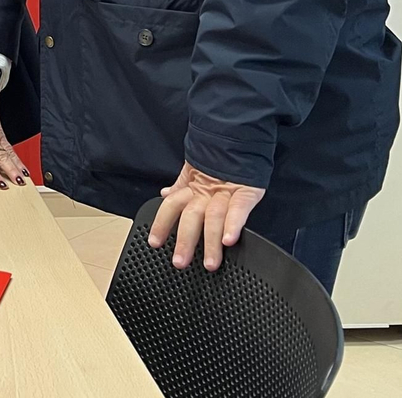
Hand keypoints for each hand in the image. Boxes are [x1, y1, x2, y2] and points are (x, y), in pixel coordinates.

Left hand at [149, 162, 266, 271]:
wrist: (240, 139)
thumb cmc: (219, 161)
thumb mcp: (196, 171)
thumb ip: (181, 186)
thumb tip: (164, 194)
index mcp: (192, 187)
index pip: (171, 205)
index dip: (161, 223)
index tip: (155, 242)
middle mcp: (206, 191)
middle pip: (191, 216)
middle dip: (185, 240)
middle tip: (180, 261)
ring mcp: (225, 192)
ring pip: (213, 217)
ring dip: (211, 242)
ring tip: (210, 262)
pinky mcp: (246, 191)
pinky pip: (239, 209)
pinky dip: (233, 224)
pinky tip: (228, 240)